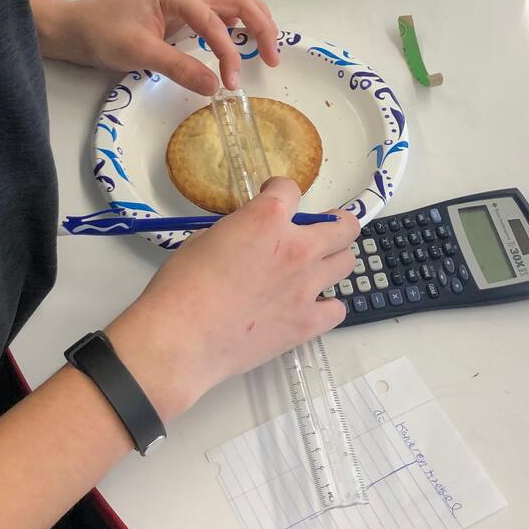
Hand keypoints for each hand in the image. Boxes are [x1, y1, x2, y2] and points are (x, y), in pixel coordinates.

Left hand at [35, 0, 279, 94]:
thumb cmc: (101, 34)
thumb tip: (216, 88)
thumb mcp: (138, 53)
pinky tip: (242, 40)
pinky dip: (237, 22)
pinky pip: (219, 9)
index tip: (231, 82)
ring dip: (254, 19)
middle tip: (272, 58)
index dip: (228, 52)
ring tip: (266, 47)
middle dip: (260, 25)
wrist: (75, 28)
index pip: (214, 20)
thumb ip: (179, 68)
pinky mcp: (181, 8)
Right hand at [106, 179, 360, 419]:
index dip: (280, 191)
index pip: (291, 189)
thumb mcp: (205, 239)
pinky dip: (327, 305)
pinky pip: (337, 308)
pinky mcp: (308, 323)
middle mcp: (297, 248)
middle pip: (343, 226)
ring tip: (316, 267)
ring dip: (333, 260)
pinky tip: (309, 306)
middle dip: (334, 222)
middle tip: (323, 228)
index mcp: (267, 219)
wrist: (181, 339)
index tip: (274, 197)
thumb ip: (238, 230)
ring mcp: (307, 287)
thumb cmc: (181, 287)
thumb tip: (248, 237)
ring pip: (347, 263)